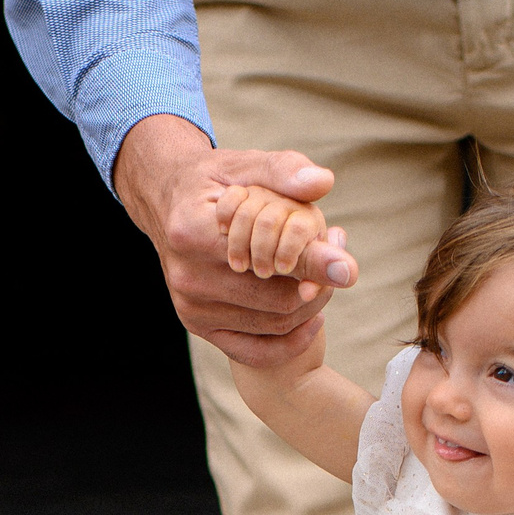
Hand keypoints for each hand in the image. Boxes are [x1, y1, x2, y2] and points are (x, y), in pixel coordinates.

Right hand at [113, 114, 357, 367]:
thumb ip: (283, 170)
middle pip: (278, 299)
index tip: (347, 269)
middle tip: (335, 264)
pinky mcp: (195, 325)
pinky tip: (310, 319)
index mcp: (194, 233)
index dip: (313, 264)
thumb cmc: (213, 182)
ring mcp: (191, 307)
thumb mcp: (244, 163)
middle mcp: (189, 277)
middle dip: (316, 285)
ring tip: (321, 281)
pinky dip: (289, 342)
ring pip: (274, 324)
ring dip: (308, 307)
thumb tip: (321, 182)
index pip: (269, 259)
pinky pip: (253, 351)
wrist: (166, 204)